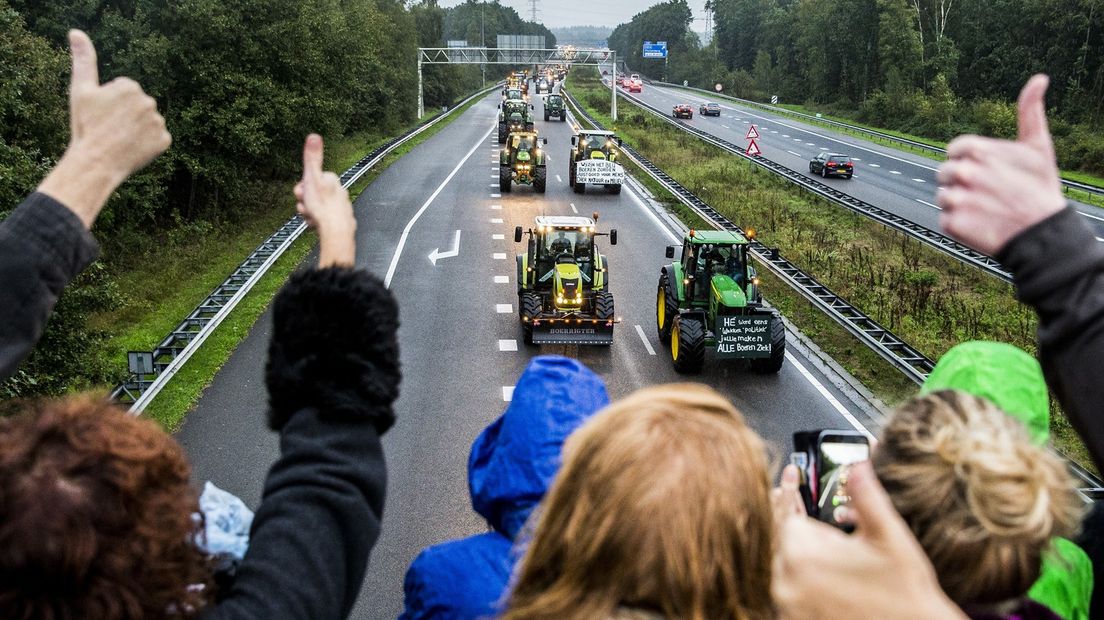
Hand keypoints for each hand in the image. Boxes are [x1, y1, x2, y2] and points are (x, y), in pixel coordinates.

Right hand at [37, 30, 171, 228]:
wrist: (96, 162)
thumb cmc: (86, 126)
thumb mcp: (81, 91)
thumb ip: (84, 60)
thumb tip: (76, 32)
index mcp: (129, 86)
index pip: (124, 92)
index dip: (110, 105)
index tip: (102, 116)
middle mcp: (148, 101)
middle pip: (137, 106)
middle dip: (125, 116)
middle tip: (109, 129)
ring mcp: (158, 121)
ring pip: (147, 122)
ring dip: (137, 130)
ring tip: (120, 140)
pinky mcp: (165, 140)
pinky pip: (157, 139)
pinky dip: (148, 145)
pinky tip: (134, 149)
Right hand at [295, 134, 355, 267]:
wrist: (335, 231)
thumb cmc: (323, 207)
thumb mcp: (312, 178)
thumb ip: (312, 158)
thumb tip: (314, 136)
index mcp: (332, 179)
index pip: (310, 179)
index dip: (302, 187)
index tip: (301, 193)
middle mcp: (339, 191)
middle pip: (312, 194)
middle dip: (305, 201)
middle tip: (305, 208)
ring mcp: (341, 206)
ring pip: (316, 207)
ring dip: (309, 213)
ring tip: (311, 218)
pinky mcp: (341, 219)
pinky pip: (322, 219)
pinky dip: (317, 222)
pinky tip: (316, 225)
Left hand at [771, 461, 965, 619]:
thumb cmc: (903, 592)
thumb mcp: (888, 536)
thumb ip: (867, 496)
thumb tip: (857, 465)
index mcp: (804, 555)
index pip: (786, 513)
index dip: (791, 490)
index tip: (791, 473)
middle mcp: (788, 581)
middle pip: (782, 538)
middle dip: (790, 516)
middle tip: (789, 493)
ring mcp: (789, 603)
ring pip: (784, 563)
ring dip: (793, 545)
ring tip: (803, 527)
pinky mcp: (795, 619)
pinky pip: (790, 587)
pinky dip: (798, 572)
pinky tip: (812, 563)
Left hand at [937, 74, 1065, 255]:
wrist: (1043, 235)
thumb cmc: (1041, 189)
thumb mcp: (1039, 147)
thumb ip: (1030, 112)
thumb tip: (1039, 78)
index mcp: (978, 150)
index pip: (954, 151)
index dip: (970, 161)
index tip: (988, 172)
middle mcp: (964, 172)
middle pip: (946, 173)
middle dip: (963, 182)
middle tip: (990, 193)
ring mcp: (956, 198)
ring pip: (944, 196)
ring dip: (960, 203)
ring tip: (987, 209)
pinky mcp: (952, 223)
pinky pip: (945, 219)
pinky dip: (959, 223)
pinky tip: (981, 223)